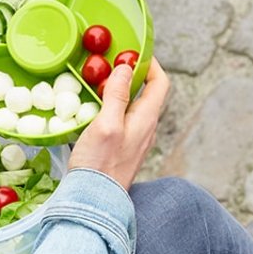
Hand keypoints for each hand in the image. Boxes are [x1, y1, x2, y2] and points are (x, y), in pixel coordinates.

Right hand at [68, 58, 169, 189]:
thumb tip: (125, 68)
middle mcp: (145, 129)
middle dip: (130, 75)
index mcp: (146, 120)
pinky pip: (121, 121)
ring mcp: (134, 140)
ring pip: (132, 107)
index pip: (160, 83)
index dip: (150, 64)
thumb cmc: (99, 165)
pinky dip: (110, 108)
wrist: (93, 201)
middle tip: (109, 64)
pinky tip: (92, 110)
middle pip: (146, 93)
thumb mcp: (106, 124)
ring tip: (98, 84)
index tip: (132, 52)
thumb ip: (117, 95)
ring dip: (118, 92)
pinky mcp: (121, 150)